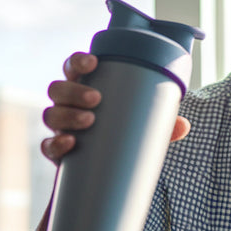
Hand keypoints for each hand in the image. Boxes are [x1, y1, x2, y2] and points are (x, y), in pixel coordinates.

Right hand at [40, 52, 191, 163]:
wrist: (111, 169)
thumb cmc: (126, 133)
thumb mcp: (144, 124)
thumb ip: (161, 122)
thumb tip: (183, 125)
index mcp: (85, 87)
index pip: (73, 67)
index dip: (78, 61)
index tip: (93, 62)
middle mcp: (68, 104)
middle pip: (58, 88)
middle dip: (74, 90)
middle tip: (97, 98)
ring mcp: (60, 127)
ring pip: (51, 113)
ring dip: (67, 114)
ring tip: (90, 120)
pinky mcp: (57, 152)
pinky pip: (47, 146)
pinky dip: (56, 143)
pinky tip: (70, 143)